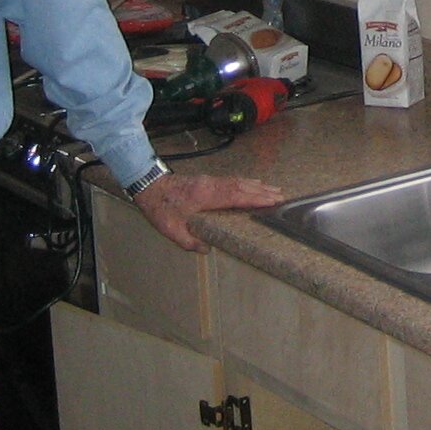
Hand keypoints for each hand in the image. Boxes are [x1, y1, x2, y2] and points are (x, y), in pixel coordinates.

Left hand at [134, 170, 283, 251]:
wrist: (149, 186)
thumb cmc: (160, 208)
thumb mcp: (170, 229)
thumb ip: (189, 241)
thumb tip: (206, 250)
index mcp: (205, 196)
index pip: (236, 196)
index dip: (255, 198)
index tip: (272, 201)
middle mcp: (211, 185)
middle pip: (242, 187)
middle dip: (263, 192)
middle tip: (281, 197)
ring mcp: (210, 180)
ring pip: (238, 181)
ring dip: (257, 186)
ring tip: (274, 189)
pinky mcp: (207, 180)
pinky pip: (232, 180)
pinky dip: (246, 182)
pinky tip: (252, 184)